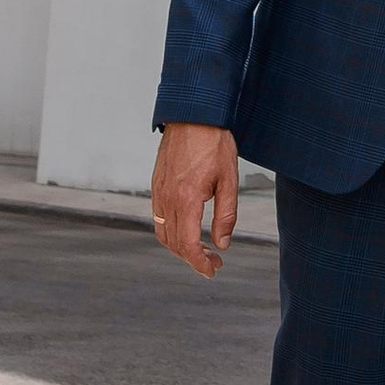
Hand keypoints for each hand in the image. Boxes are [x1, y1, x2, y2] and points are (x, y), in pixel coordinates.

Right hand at [152, 122, 240, 276]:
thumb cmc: (213, 144)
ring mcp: (158, 191)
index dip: (199, 263)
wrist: (193, 116)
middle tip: (213, 262)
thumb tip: (222, 243)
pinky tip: (187, 228)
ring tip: (201, 249)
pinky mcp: (156, 185)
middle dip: (192, 258)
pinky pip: (158, 217)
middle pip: (173, 243)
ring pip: (162, 232)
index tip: (213, 269)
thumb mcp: (229, 180)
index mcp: (186, 199)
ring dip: (180, 247)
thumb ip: (226, 215)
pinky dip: (171, 231)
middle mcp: (167, 198)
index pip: (186, 244)